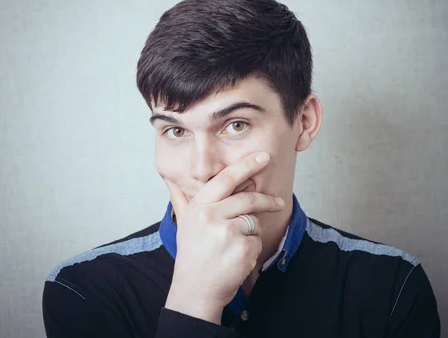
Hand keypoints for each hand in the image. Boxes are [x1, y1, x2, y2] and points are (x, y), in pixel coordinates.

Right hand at [163, 151, 284, 323]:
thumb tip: (169, 178)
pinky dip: (252, 250)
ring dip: (250, 233)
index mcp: (199, 207)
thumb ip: (181, 199)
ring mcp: (227, 232)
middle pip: (247, 198)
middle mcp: (211, 216)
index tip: (263, 156)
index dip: (246, 165)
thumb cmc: (191, 256)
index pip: (226, 179)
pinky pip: (257, 241)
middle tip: (278, 202)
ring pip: (253, 222)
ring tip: (233, 247)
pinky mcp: (242, 249)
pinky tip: (236, 259)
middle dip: (267, 200)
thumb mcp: (184, 224)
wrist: (194, 291)